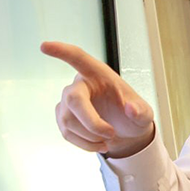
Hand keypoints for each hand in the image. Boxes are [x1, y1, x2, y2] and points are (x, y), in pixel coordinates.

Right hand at [41, 42, 155, 157]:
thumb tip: (130, 109)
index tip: (44, 46)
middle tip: (111, 134)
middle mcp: (80, 84)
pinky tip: (98, 144)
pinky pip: (66, 133)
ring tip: (108, 140)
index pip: (78, 58)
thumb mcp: (145, 114)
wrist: (125, 131)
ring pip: (69, 121)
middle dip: (91, 122)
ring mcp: (68, 101)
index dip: (62, 52)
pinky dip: (84, 143)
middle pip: (73, 99)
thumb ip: (141, 111)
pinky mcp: (63, 117)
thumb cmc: (133, 114)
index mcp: (99, 74)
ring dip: (90, 136)